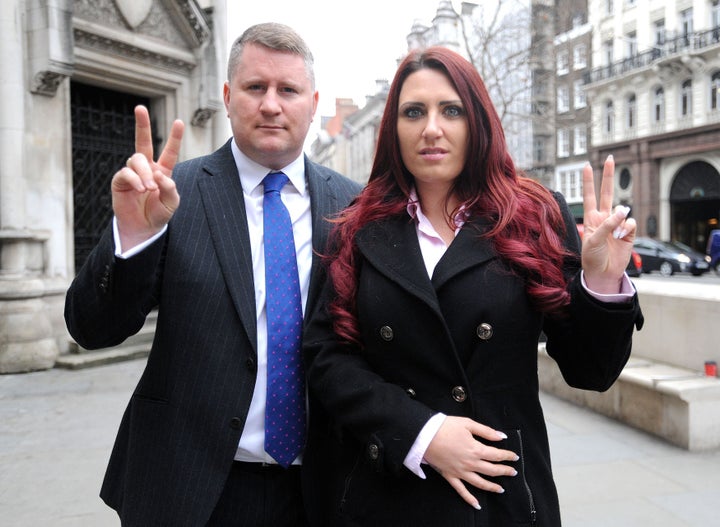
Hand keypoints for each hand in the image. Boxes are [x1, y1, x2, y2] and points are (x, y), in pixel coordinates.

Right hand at [111, 105, 184, 250]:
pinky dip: (134, 180)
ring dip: (144, 173)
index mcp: (163, 171)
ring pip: (137, 160)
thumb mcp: (172, 203)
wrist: (143, 228)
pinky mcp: (120, 180)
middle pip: (142, 141)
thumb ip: (170, 189)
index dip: (174, 137)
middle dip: (142, 124)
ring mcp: (132, 172)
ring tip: (149, 188)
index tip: (179, 122)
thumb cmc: (159, 214)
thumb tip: (159, 175)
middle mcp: (147, 167)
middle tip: (140, 108)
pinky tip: (140, 188)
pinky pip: (126, 173)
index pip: (169, 151)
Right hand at [423, 416, 518, 509]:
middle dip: (504, 471)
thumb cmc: (445, 426)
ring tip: (501, 489)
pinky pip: (461, 490)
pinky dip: (469, 499)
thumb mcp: (467, 423)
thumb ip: (486, 431)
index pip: (496, 455)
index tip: (514, 457)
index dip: (507, 456)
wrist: (424, 434)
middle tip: (513, 472)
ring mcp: (460, 472)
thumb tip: (501, 436)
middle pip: (492, 470)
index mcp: (475, 449)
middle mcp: (470, 463)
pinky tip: (477, 505)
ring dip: (492, 487)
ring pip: (480, 483)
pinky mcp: (450, 476)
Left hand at [581, 155, 636, 292]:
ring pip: (622, 211)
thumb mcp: (593, 240)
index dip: (589, 181)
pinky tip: (622, 238)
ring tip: (613, 237)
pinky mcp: (629, 232)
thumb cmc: (592, 257)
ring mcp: (617, 225)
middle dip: (608, 176)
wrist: (603, 273)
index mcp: (591, 218)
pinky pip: (631, 223)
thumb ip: (607, 224)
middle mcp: (604, 218)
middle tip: (610, 158)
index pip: (589, 196)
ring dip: (619, 222)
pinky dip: (627, 229)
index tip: (586, 165)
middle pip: (607, 193)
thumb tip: (623, 211)